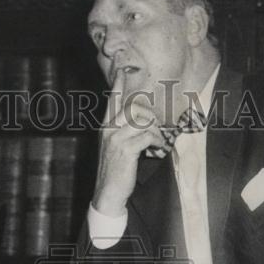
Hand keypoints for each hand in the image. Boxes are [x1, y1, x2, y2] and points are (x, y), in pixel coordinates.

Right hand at [92, 68, 166, 217]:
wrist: (107, 193)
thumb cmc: (115, 171)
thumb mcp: (115, 148)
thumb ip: (123, 132)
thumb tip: (141, 121)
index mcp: (105, 127)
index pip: (111, 100)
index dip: (117, 84)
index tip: (122, 69)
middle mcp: (109, 129)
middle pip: (134, 107)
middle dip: (151, 116)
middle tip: (156, 130)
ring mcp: (116, 139)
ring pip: (143, 120)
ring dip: (156, 130)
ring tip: (158, 141)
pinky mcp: (126, 149)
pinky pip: (147, 135)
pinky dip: (157, 140)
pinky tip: (157, 148)